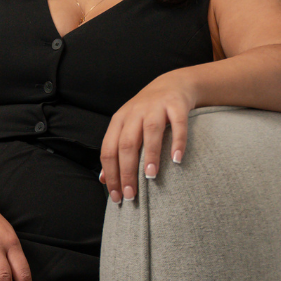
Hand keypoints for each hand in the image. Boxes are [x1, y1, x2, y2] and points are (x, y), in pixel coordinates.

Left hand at [99, 72, 196, 201]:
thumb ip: (115, 152)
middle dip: (127, 171)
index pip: (109, 150)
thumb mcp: (126, 128)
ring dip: (150, 155)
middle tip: (131, 194)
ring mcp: (156, 107)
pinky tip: (177, 159)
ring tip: (150, 176)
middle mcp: (134, 113)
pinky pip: (178, 124)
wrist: (172, 84)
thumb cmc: (146, 113)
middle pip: (126, 143)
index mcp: (119, 121)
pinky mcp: (176, 105)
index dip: (111, 174)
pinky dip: (178, 141)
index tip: (117, 196)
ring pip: (150, 131)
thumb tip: (103, 179)